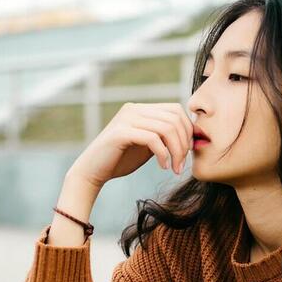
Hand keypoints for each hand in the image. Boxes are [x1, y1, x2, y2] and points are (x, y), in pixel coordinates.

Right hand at [68, 102, 193, 186]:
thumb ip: (163, 135)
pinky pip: (153, 139)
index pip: (175, 110)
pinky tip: (163, 167)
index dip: (187, 130)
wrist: (93, 171)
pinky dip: (163, 154)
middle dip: (184, 143)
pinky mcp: (121, 132)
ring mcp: (126, 119)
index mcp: (140, 109)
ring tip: (175, 168)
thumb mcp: (147, 145)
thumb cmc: (120, 160)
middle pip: (174, 118)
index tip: (188, 152)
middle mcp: (133, 109)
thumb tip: (189, 134)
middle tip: (182, 164)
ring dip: (176, 151)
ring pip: (167, 128)